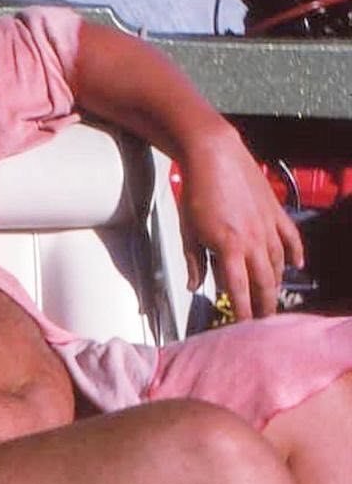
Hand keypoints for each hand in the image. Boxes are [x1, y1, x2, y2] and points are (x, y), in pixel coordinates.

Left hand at [176, 124, 303, 318]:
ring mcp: (268, 225)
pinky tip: (297, 267)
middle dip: (264, 303)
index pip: (238, 288)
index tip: (244, 325)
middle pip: (264, 280)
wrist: (214, 157)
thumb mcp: (188, 232)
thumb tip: (195, 287)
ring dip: (276, 282)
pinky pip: (290, 238)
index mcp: (228, 248)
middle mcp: (253, 240)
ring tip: (272, 297)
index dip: (243, 309)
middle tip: (264, 320)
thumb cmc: (195, 194)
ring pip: (278, 262)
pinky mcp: (276, 212)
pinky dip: (295, 253)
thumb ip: (193, 262)